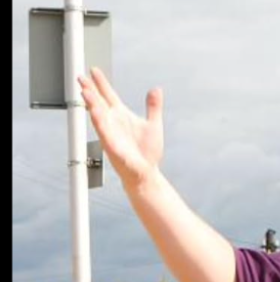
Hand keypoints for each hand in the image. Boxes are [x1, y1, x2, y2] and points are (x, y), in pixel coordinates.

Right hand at [78, 67, 163, 190]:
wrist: (146, 172)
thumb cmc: (147, 151)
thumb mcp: (153, 124)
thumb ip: (153, 106)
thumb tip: (156, 89)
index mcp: (122, 116)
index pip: (109, 95)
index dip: (101, 83)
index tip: (93, 70)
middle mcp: (113, 122)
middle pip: (99, 102)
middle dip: (90, 89)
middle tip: (80, 77)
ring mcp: (110, 133)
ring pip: (98, 115)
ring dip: (91, 103)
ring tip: (85, 90)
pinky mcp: (111, 145)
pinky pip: (103, 131)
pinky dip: (99, 121)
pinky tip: (95, 111)